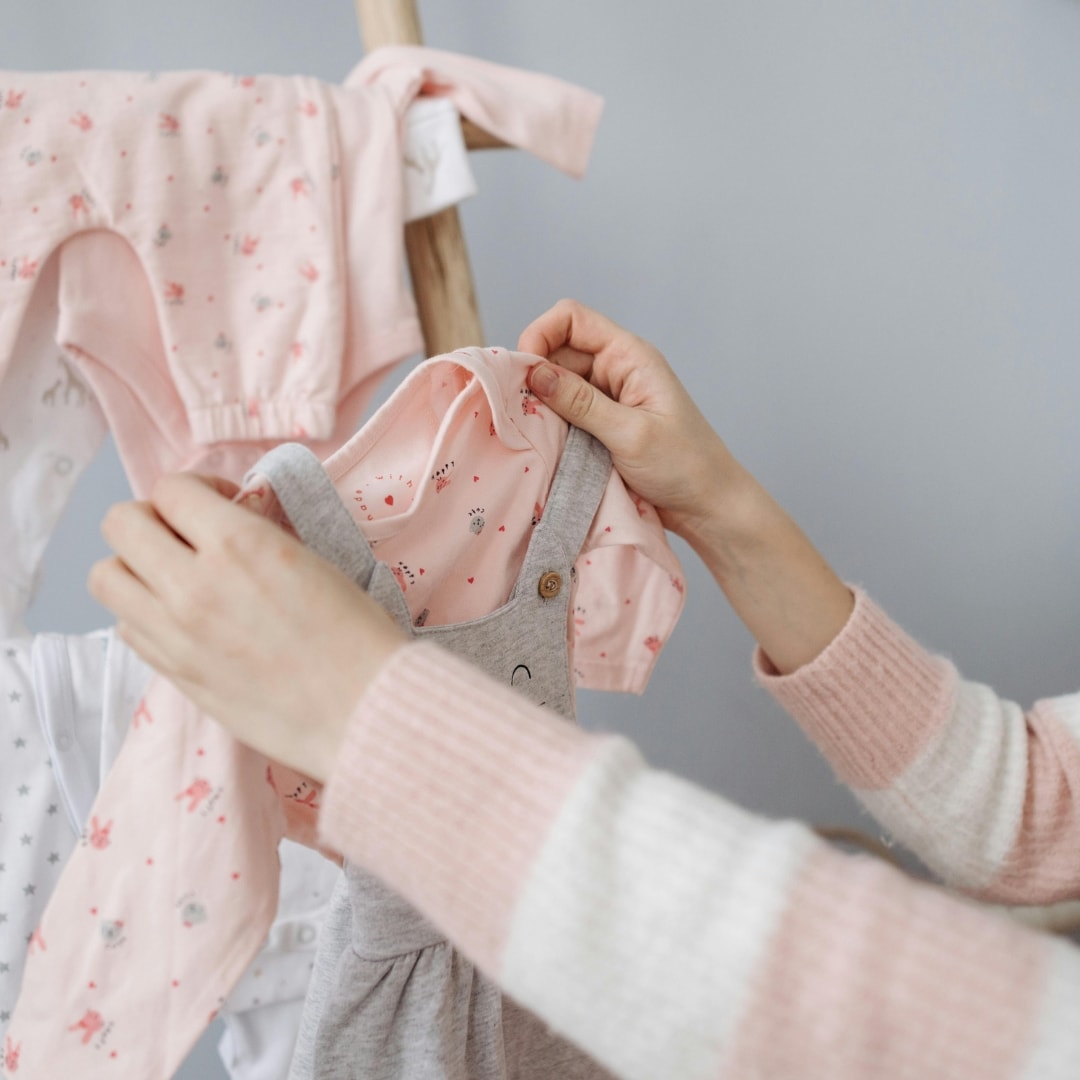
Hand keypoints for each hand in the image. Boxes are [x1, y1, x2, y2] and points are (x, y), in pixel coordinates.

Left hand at [88, 473, 405, 781]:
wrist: (362, 709)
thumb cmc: (357, 634)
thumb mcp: (311, 559)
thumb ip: (254, 536)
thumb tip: (226, 522)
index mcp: (239, 545)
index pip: (171, 489)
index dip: (196, 490)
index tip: (222, 505)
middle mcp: (193, 584)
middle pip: (121, 524)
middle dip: (152, 519)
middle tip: (188, 536)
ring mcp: (176, 634)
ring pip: (106, 577)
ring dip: (135, 567)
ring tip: (176, 579)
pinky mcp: (175, 674)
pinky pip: (127, 628)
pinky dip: (144, 613)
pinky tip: (185, 620)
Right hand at [520, 300, 852, 673]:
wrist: (708, 506)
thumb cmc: (684, 466)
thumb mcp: (630, 433)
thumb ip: (580, 402)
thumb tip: (533, 373)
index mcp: (629, 356)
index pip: (572, 319)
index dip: (540, 335)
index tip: (524, 374)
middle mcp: (615, 370)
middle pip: (557, 352)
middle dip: (535, 377)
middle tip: (523, 413)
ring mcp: (607, 399)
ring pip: (556, 386)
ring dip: (542, 406)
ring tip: (536, 434)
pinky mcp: (601, 426)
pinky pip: (564, 415)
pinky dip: (552, 426)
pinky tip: (547, 446)